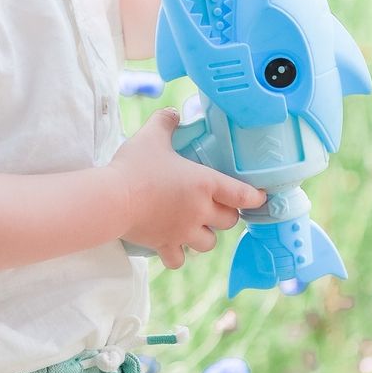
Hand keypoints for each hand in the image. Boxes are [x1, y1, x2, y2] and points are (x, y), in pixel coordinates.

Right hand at [108, 109, 267, 270]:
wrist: (112, 199)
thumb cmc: (134, 167)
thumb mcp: (151, 136)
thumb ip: (166, 122)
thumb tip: (173, 113)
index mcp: (204, 184)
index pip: (242, 194)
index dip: (255, 196)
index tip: (260, 196)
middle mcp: (199, 211)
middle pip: (230, 221)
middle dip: (227, 214)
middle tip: (217, 204)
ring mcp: (183, 232)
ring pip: (209, 243)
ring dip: (206, 235)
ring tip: (196, 225)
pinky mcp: (164, 245)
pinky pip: (179, 259)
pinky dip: (178, 255)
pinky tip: (172, 244)